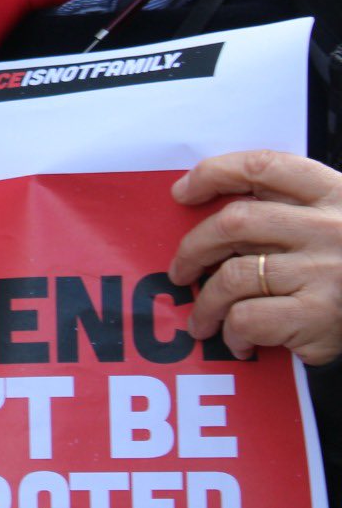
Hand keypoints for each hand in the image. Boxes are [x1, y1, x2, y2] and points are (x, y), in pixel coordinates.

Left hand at [168, 150, 341, 364]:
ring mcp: (325, 270)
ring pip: (233, 276)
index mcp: (334, 193)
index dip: (214, 173)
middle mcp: (329, 227)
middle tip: (181, 270)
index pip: (263, 166)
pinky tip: (239, 341)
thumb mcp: (339, 221)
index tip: (182, 192)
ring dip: (206, 302)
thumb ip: (291, 209)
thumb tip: (213, 216)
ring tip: (201, 320)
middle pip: (235, 222)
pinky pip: (249, 318)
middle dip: (193, 248)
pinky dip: (233, 331)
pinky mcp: (321, 314)